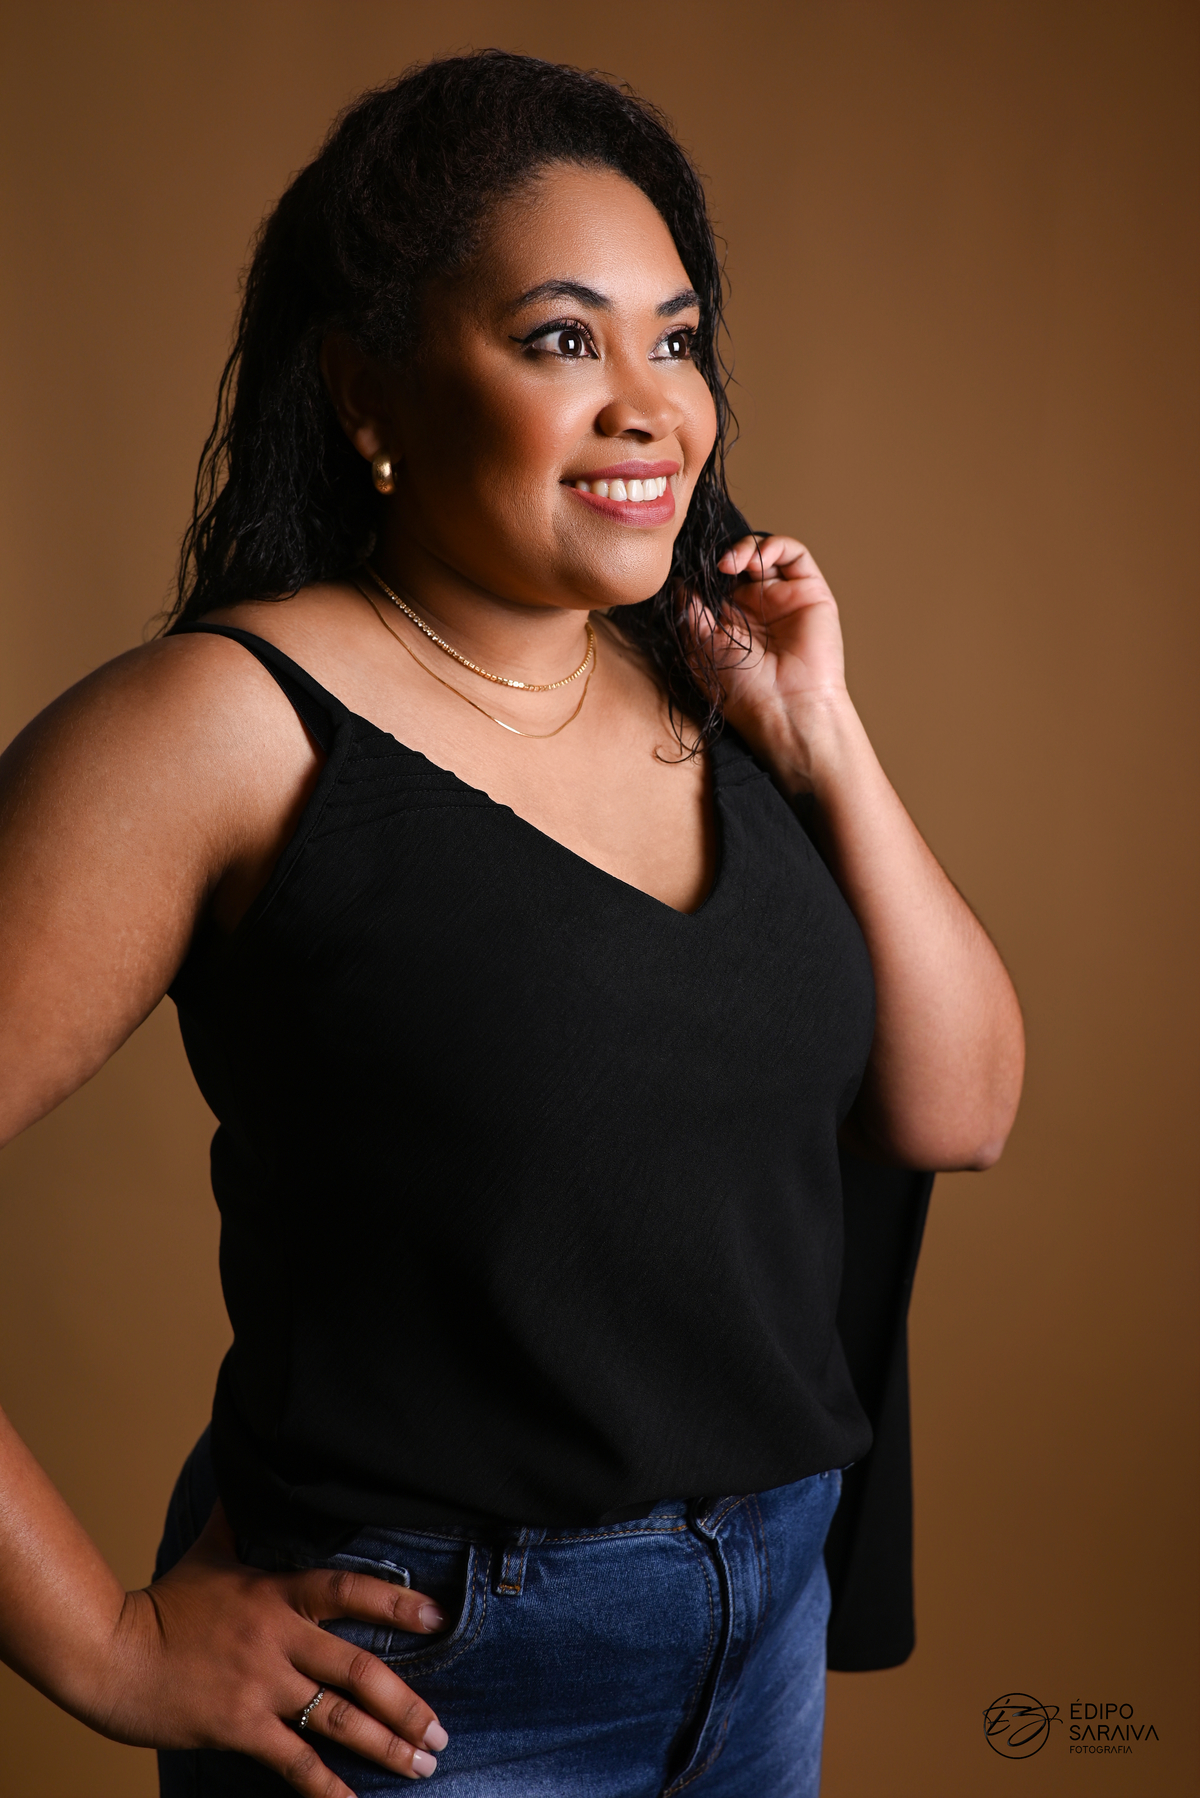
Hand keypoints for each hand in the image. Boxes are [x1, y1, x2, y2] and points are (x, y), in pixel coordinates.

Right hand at [92, 1504, 448, 1792]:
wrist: (110, 1654)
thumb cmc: (162, 1603)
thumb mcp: (208, 1551)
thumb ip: (240, 1519)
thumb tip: (248, 1472)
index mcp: (275, 1593)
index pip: (347, 1591)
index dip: (395, 1604)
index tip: (438, 1619)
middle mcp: (276, 1638)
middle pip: (357, 1670)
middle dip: (407, 1704)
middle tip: (441, 1732)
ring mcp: (259, 1685)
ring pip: (337, 1720)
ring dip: (386, 1745)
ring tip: (423, 1765)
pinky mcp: (238, 1727)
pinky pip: (294, 1762)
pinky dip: (328, 1789)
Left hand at [703, 534, 850, 787]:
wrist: (785, 708)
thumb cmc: (741, 690)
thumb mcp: (700, 646)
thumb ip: (689, 610)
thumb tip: (677, 581)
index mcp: (730, 622)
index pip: (714, 580)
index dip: (701, 567)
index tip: (683, 563)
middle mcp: (757, 607)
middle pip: (738, 561)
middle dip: (719, 554)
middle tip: (706, 562)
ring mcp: (784, 598)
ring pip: (764, 552)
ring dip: (743, 547)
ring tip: (726, 565)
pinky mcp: (810, 592)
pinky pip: (794, 554)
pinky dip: (771, 545)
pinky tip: (749, 561)